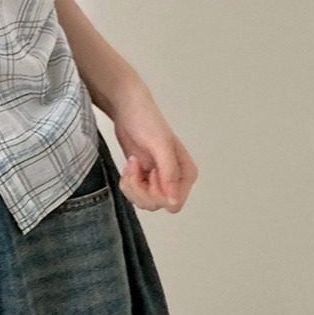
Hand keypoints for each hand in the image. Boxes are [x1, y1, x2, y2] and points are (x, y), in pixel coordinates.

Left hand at [110, 84, 197, 212]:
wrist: (127, 109)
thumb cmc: (146, 121)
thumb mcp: (160, 146)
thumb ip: (169, 174)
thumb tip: (173, 201)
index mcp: (186, 173)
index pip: (174, 204)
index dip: (156, 193)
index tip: (150, 173)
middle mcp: (175, 180)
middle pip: (156, 205)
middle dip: (140, 188)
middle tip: (136, 166)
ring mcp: (159, 180)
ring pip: (144, 202)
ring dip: (132, 185)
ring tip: (132, 164)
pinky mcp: (144, 178)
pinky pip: (135, 195)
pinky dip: (127, 183)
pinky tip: (129, 166)